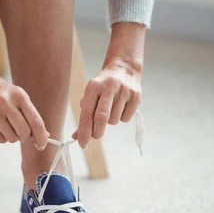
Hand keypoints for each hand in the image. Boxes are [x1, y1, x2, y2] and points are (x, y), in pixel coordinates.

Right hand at [0, 70, 49, 148]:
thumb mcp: (16, 95)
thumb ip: (29, 114)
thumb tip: (44, 134)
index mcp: (19, 95)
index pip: (36, 121)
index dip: (41, 136)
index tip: (41, 144)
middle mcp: (7, 103)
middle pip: (24, 132)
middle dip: (25, 137)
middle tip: (20, 133)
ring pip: (12, 138)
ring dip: (12, 136)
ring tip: (5, 125)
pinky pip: (0, 139)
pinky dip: (1, 137)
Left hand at [72, 22, 144, 148]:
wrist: (124, 68)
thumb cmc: (102, 86)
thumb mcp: (90, 95)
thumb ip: (84, 115)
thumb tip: (77, 137)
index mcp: (93, 86)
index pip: (87, 113)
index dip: (84, 131)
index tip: (82, 144)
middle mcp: (109, 87)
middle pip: (101, 118)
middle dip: (97, 133)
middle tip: (95, 136)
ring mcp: (124, 91)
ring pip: (114, 120)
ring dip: (110, 122)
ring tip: (111, 110)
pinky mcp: (136, 96)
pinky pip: (126, 118)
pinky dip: (121, 118)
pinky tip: (121, 107)